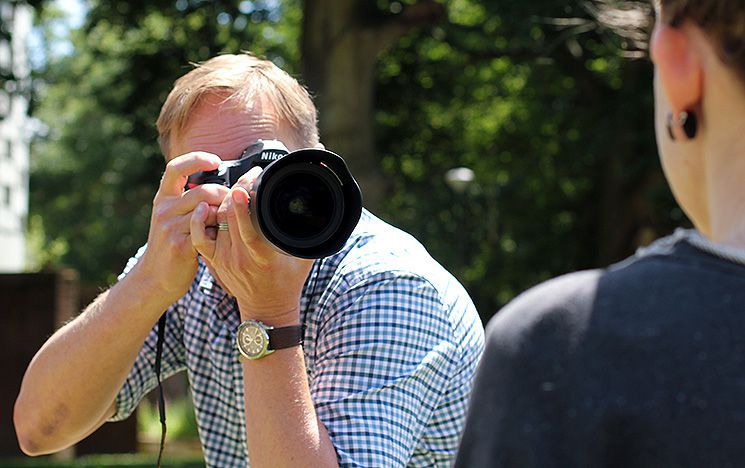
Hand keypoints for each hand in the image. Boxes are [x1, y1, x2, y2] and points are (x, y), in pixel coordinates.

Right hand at [137, 152, 228, 302]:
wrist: (154, 278)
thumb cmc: (171, 245)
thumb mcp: (172, 217)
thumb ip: (189, 200)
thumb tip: (218, 184)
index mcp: (163, 198)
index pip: (175, 167)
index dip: (197, 159)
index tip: (216, 161)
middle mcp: (164, 209)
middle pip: (202, 191)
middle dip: (224, 195)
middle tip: (233, 203)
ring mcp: (170, 227)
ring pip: (206, 209)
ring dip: (222, 214)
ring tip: (224, 222)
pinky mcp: (180, 244)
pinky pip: (206, 230)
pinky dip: (217, 231)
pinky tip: (218, 236)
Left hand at [190, 166, 313, 325]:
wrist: (268, 309)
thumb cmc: (288, 281)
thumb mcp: (305, 257)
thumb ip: (310, 234)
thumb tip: (323, 209)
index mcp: (263, 256)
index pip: (248, 223)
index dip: (246, 198)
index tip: (253, 178)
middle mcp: (241, 257)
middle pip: (230, 214)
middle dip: (238, 188)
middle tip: (249, 176)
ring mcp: (225, 259)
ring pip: (216, 220)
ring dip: (223, 200)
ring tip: (235, 187)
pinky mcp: (214, 261)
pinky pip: (199, 237)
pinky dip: (200, 220)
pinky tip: (207, 206)